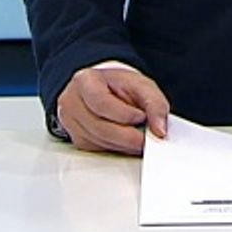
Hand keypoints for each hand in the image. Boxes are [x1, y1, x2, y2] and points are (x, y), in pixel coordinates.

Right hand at [56, 66, 170, 154]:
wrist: (106, 89)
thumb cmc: (120, 86)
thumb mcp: (142, 86)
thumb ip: (155, 104)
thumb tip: (160, 130)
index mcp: (85, 81)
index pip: (102, 103)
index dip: (125, 115)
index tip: (142, 117)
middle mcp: (71, 101)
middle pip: (100, 128)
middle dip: (129, 136)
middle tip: (146, 137)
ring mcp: (71, 122)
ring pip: (100, 142)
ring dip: (124, 144)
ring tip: (137, 135)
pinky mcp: (76, 139)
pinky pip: (98, 150)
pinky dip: (116, 147)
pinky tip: (124, 138)